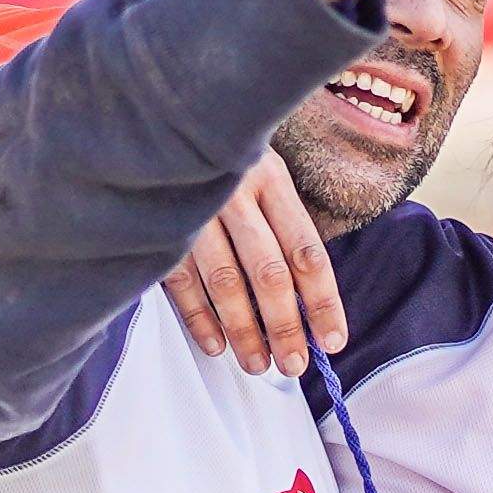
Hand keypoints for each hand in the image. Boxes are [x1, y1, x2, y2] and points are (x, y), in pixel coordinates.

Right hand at [164, 155, 345, 375]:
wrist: (160, 128)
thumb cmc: (227, 166)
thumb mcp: (263, 177)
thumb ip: (282, 228)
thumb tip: (307, 305)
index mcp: (271, 179)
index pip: (306, 251)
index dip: (322, 302)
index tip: (332, 341)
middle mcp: (235, 194)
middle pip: (269, 273)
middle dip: (284, 326)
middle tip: (293, 363)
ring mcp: (195, 210)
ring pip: (226, 282)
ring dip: (243, 331)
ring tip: (257, 364)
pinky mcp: (160, 226)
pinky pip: (183, 282)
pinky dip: (199, 318)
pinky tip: (215, 344)